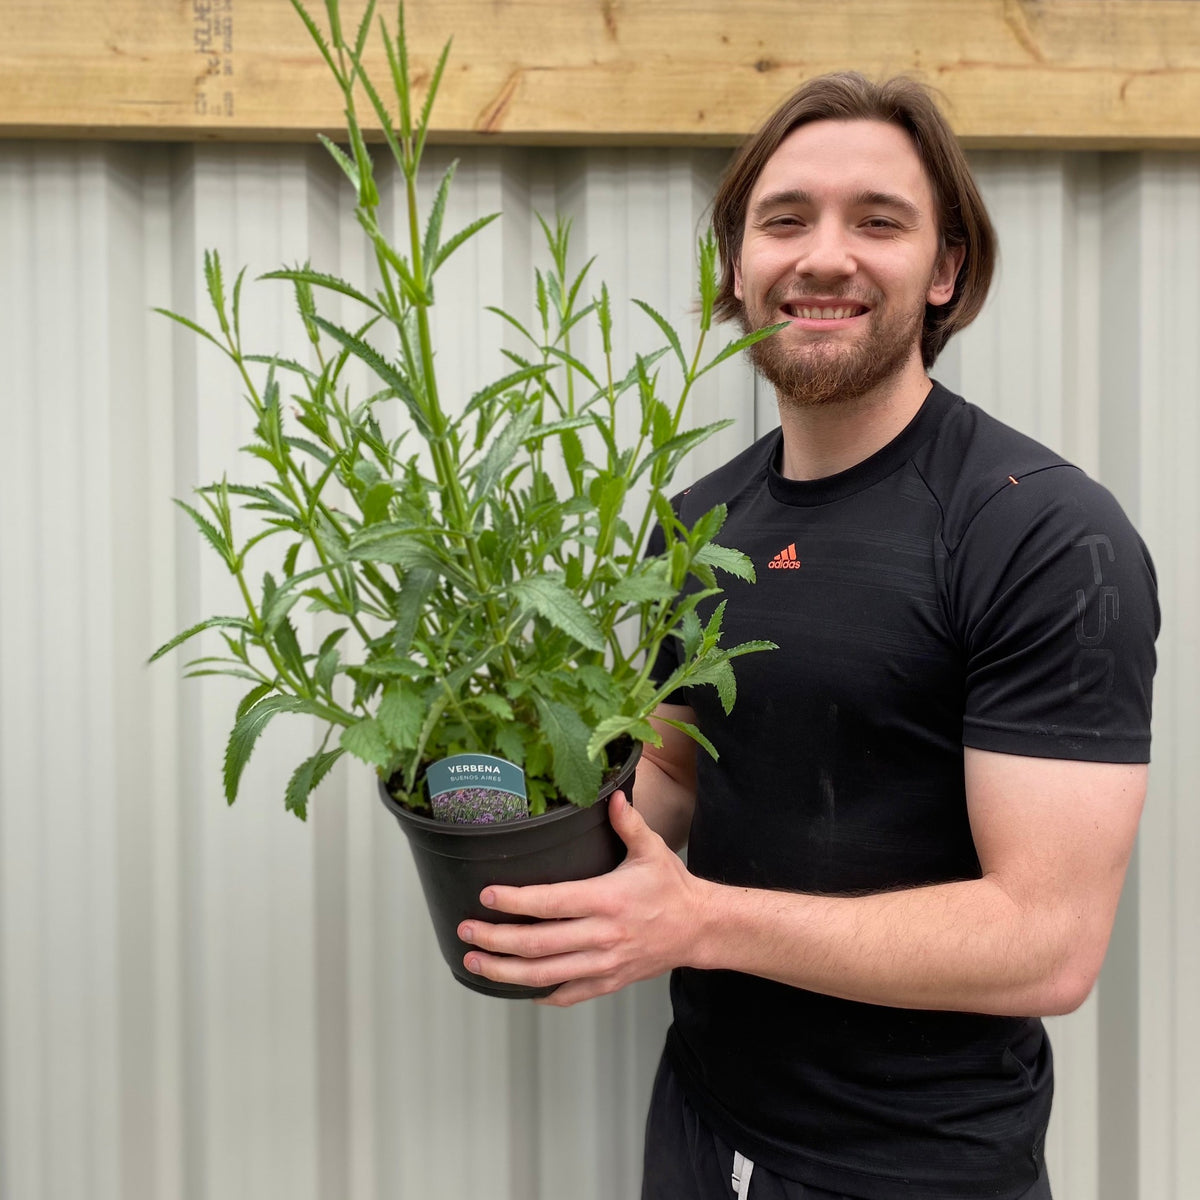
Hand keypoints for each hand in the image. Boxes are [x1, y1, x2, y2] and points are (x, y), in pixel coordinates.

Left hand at [457, 790, 703, 1005]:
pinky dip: (541, 993)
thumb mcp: (652, 849)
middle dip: (497, 939)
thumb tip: (612, 794)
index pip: (552, 902)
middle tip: (466, 930)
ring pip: (546, 974)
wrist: (700, 928)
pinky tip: (517, 988)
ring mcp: (605, 963)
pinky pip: (569, 993)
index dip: (515, 901)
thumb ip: (628, 823)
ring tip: (475, 962)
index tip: (486, 895)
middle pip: (539, 944)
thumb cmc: (672, 886)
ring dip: (506, 972)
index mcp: (608, 899)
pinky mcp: (610, 981)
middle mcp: (603, 935)